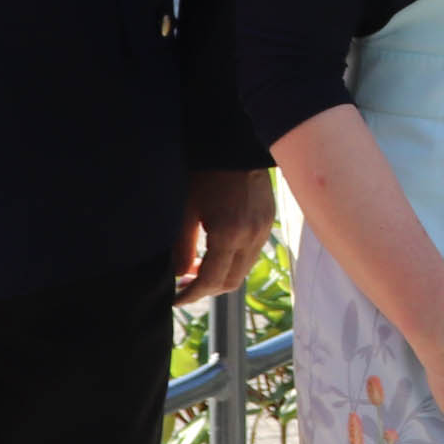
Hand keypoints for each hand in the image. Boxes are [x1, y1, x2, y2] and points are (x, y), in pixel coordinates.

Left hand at [175, 168, 272, 303]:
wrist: (236, 144)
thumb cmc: (205, 172)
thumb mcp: (186, 210)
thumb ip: (182, 248)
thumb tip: (179, 275)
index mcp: (229, 234)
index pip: (211, 281)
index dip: (191, 294)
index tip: (175, 299)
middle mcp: (251, 236)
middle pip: (230, 282)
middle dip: (206, 290)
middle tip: (183, 287)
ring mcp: (264, 230)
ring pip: (243, 270)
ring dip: (220, 276)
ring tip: (197, 269)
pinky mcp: (268, 222)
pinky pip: (251, 254)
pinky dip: (233, 261)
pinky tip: (216, 252)